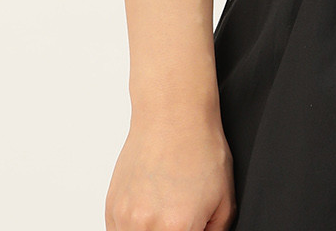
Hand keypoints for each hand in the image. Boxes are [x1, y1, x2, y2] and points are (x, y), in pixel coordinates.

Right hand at [105, 111, 235, 230]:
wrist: (173, 114)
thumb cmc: (200, 149)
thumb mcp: (224, 199)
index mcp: (177, 228)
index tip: (191, 227)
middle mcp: (146, 226)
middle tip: (180, 221)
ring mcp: (124, 218)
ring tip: (165, 214)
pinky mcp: (111, 208)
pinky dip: (133, 229)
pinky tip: (150, 213)